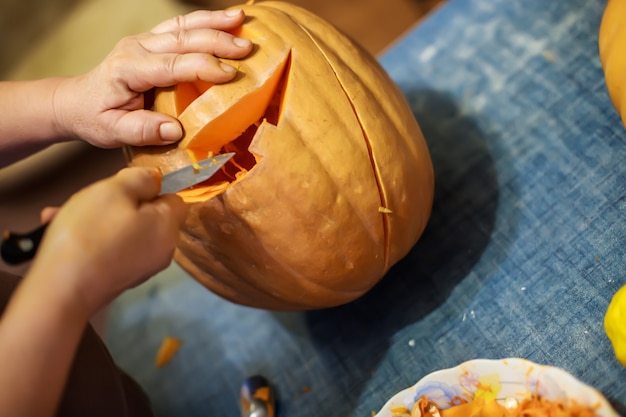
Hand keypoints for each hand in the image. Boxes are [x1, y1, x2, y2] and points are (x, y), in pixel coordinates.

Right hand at [27, 167, 185, 317]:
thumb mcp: (115, 190)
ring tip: (65, 217)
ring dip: (97, 220)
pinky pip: (112, 250)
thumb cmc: (91, 233)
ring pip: (124, 231)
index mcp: (169, 227)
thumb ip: (140, 179)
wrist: (62, 291)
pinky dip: (93, 240)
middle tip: (88, 201)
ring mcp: (142, 268)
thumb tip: (155, 178)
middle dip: (116, 204)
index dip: (149, 188)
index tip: (121, 187)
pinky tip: (64, 236)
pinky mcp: (121, 281)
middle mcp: (163, 250)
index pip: (173, 198)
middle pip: (147, 215)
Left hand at [52, 9, 252, 147]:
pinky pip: (181, 25)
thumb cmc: (95, 118)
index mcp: (128, 69)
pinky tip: (227, 18)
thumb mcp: (111, 132)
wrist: (77, 101)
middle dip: (217, 41)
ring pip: (183, 26)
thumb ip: (141, 131)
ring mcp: (144, 41)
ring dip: (214, 22)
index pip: (170, 65)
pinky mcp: (152, 40)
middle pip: (181, 39)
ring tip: (242, 20)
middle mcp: (136, 47)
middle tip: (247, 49)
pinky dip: (205, 20)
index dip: (201, 67)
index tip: (229, 75)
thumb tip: (175, 130)